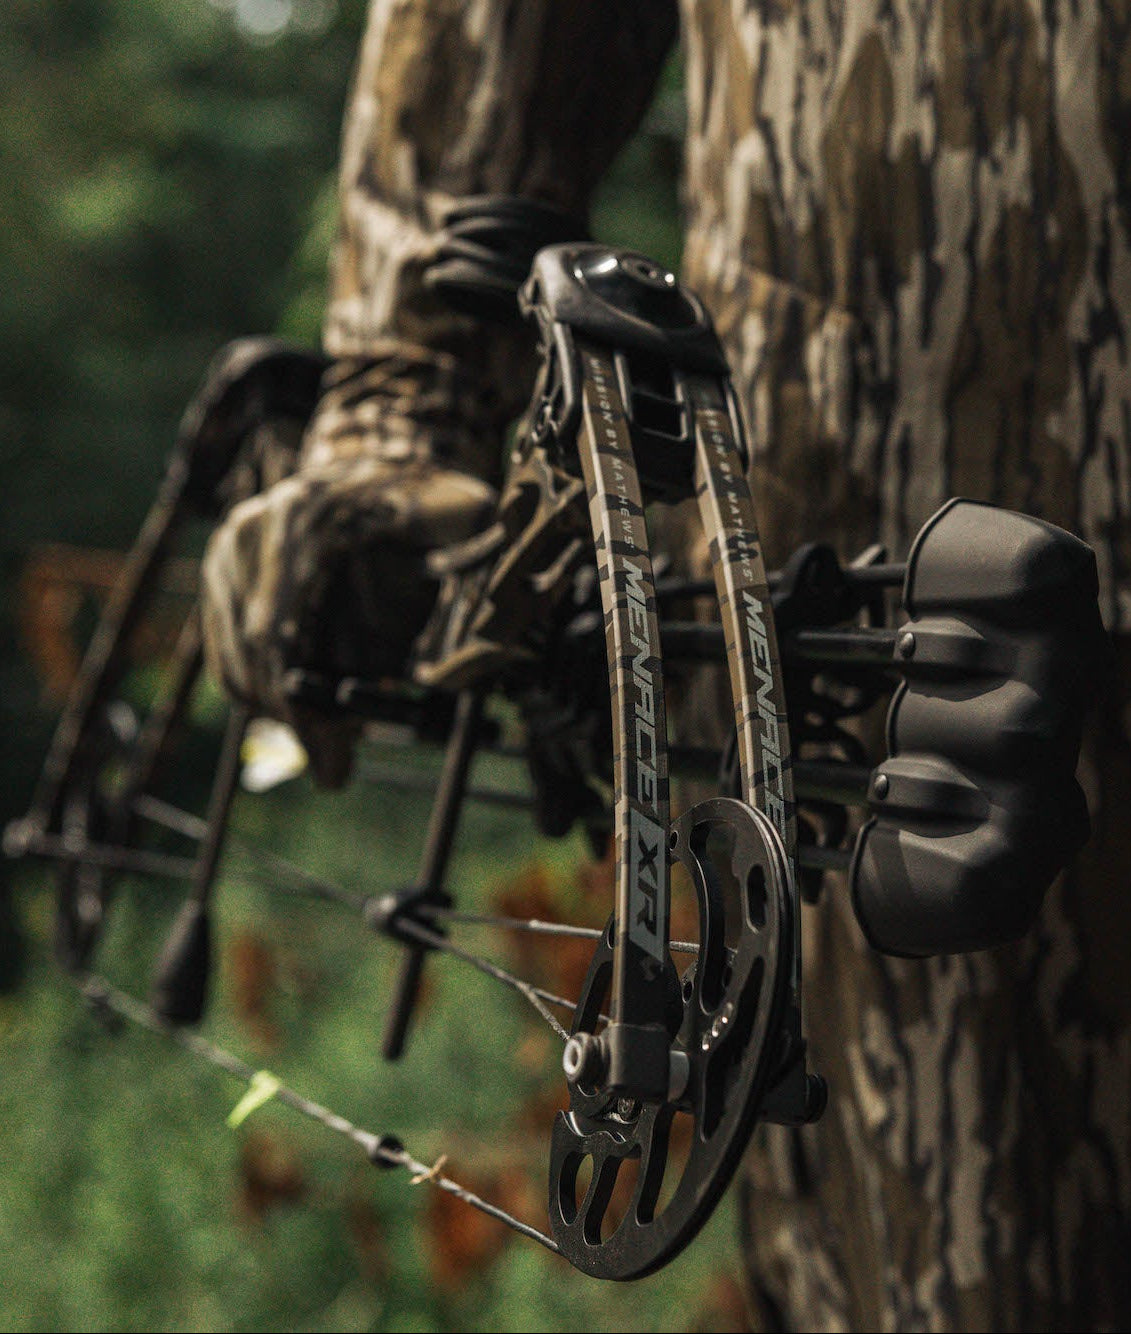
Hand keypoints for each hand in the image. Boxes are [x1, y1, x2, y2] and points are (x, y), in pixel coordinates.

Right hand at [201, 455, 495, 784]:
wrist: (386, 447)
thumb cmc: (434, 497)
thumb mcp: (468, 524)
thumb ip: (470, 585)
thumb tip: (475, 664)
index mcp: (309, 520)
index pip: (283, 635)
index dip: (304, 710)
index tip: (332, 767)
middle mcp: (255, 528)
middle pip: (254, 653)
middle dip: (296, 721)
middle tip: (335, 765)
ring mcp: (231, 544)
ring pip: (234, 658)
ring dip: (278, 710)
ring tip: (329, 736)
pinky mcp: (222, 561)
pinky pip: (224, 646)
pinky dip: (258, 687)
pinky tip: (302, 704)